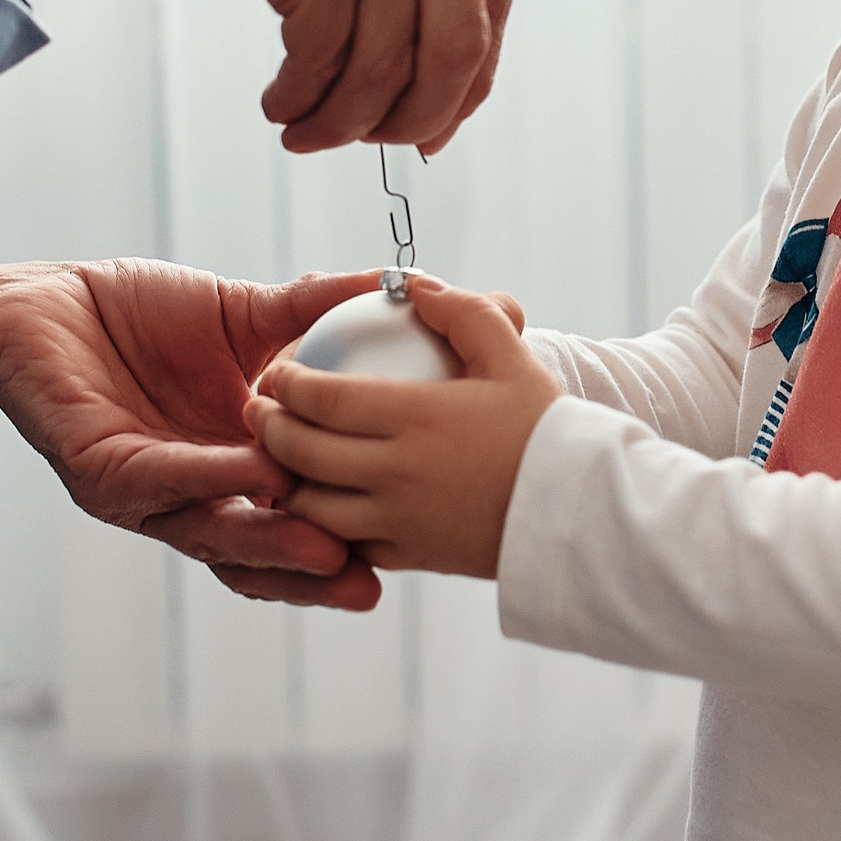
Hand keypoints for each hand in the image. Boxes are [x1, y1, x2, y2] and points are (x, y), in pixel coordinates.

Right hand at [0, 0, 513, 153]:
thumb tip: (448, 69)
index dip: (469, 76)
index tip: (434, 122)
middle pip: (460, 39)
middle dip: (419, 114)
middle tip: (378, 144)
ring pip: (388, 60)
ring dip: (346, 118)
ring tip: (306, 130)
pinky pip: (326, 55)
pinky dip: (303, 97)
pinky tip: (279, 101)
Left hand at [0, 262, 386, 609]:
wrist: (48, 299)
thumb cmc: (142, 316)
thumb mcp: (246, 314)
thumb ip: (312, 312)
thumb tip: (391, 288)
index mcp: (235, 468)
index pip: (295, 522)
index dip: (341, 541)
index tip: (399, 545)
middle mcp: (192, 495)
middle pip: (256, 554)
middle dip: (311, 574)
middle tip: (366, 582)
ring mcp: (143, 491)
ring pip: (210, 531)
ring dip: (267, 542)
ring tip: (325, 546)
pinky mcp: (96, 468)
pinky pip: (158, 479)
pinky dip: (208, 475)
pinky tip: (255, 469)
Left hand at [246, 278, 555, 576]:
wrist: (582, 511)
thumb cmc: (546, 426)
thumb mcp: (508, 355)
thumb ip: (459, 311)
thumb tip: (410, 282)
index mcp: (415, 417)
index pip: (323, 399)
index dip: (287, 384)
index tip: (276, 371)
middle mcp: (396, 473)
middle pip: (303, 453)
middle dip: (269, 429)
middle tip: (258, 410)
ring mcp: (400, 522)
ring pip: (313, 506)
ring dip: (286, 481)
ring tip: (278, 459)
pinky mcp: (411, 558)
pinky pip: (347, 544)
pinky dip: (323, 525)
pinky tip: (322, 504)